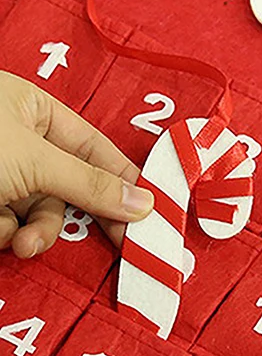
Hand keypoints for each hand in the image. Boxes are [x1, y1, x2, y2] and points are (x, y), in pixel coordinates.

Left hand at [0, 72, 153, 256]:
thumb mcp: (34, 162)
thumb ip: (90, 185)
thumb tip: (144, 203)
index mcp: (35, 110)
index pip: (97, 149)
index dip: (126, 181)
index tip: (151, 214)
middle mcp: (18, 138)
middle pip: (70, 185)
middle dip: (71, 216)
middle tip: (118, 245)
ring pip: (38, 210)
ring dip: (34, 232)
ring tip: (17, 242)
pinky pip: (8, 221)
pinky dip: (2, 232)